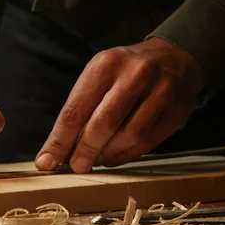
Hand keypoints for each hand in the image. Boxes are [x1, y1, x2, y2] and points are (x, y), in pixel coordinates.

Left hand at [35, 37, 204, 172]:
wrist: (174, 57)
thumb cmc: (125, 72)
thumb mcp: (98, 76)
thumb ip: (79, 109)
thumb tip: (58, 150)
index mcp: (106, 64)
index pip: (77, 108)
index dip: (60, 139)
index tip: (47, 161)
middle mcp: (136, 74)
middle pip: (105, 122)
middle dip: (86, 150)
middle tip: (76, 166)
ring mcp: (161, 92)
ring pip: (130, 136)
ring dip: (108, 154)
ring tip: (96, 160)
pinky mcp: (177, 111)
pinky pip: (148, 142)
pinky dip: (127, 155)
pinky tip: (116, 156)